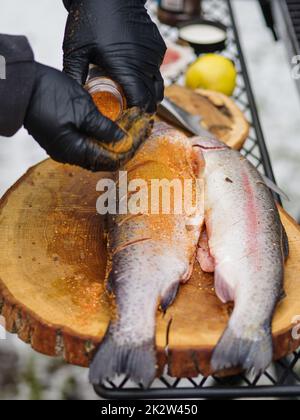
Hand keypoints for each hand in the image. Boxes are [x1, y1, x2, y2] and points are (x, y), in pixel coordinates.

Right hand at [24, 63, 152, 170]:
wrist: (23, 85)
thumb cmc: (49, 94)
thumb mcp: (83, 110)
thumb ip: (104, 129)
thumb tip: (123, 141)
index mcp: (76, 151)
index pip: (112, 159)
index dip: (131, 147)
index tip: (144, 133)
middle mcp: (71, 154)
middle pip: (106, 157)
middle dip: (126, 143)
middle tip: (143, 128)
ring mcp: (66, 147)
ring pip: (99, 149)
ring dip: (116, 139)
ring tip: (132, 125)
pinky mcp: (64, 137)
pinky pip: (89, 142)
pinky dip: (104, 135)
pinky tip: (114, 125)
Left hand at [63, 0, 165, 112]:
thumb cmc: (91, 20)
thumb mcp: (76, 51)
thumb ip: (74, 76)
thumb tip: (72, 99)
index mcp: (126, 69)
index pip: (141, 101)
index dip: (137, 113)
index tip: (129, 118)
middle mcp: (144, 65)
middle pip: (153, 97)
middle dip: (146, 108)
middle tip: (136, 115)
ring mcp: (154, 56)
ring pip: (158, 85)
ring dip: (150, 95)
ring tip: (140, 101)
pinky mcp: (157, 47)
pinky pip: (158, 69)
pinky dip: (151, 77)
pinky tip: (139, 77)